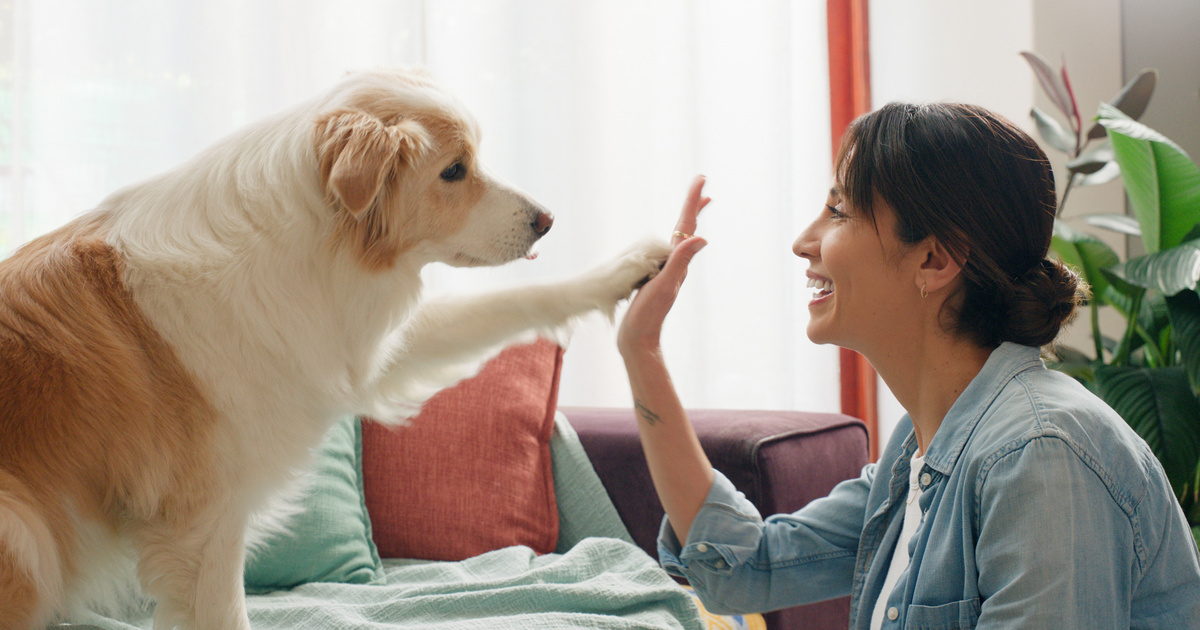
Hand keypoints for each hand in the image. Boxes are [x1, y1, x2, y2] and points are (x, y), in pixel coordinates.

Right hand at [618, 175, 710, 357]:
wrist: (638, 339)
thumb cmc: (649, 315)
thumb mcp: (665, 285)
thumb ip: (681, 262)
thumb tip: (702, 238)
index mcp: (677, 261)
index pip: (688, 225)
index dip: (693, 201)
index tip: (702, 179)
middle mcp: (675, 264)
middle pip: (687, 228)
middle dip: (693, 205)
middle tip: (702, 184)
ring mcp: (665, 272)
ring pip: (678, 239)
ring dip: (686, 220)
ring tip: (694, 206)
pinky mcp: (654, 279)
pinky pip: (666, 252)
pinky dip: (672, 239)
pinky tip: (670, 242)